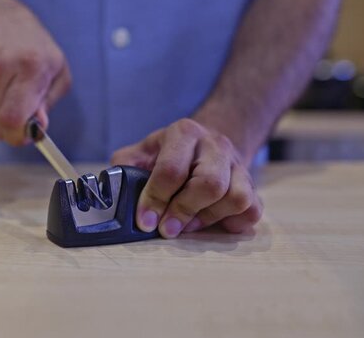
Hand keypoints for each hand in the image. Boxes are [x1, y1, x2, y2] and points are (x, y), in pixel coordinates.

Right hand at [0, 0, 70, 145]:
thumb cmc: (31, 44)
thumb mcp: (57, 68)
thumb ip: (49, 102)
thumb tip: (37, 127)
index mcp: (30, 67)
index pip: (14, 119)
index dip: (21, 134)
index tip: (30, 131)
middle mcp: (0, 69)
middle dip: (12, 130)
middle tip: (23, 115)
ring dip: (0, 117)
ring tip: (9, 94)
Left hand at [111, 119, 262, 237]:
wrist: (205, 143)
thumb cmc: (167, 154)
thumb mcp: (142, 152)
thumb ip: (125, 168)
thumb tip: (111, 194)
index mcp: (184, 133)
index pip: (171, 169)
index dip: (156, 199)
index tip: (145, 221)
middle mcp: (215, 144)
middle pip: (209, 184)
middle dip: (184, 212)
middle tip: (166, 230)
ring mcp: (238, 164)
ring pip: (236, 198)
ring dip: (208, 218)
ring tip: (188, 224)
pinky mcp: (252, 184)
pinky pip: (252, 210)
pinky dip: (232, 222)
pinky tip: (213, 222)